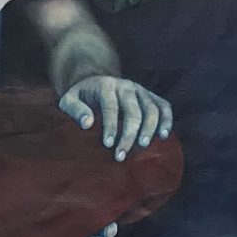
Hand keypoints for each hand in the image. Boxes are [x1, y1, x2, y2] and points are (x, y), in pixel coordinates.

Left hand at [59, 75, 173, 162]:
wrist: (96, 81)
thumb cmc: (81, 96)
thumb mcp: (69, 99)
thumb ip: (74, 110)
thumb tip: (87, 123)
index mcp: (106, 86)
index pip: (111, 107)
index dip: (111, 126)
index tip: (107, 145)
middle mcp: (126, 86)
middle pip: (134, 110)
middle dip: (129, 133)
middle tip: (122, 154)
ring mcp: (141, 90)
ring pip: (151, 108)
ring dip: (150, 128)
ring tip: (144, 146)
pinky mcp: (150, 96)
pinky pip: (163, 106)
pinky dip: (167, 119)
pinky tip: (164, 135)